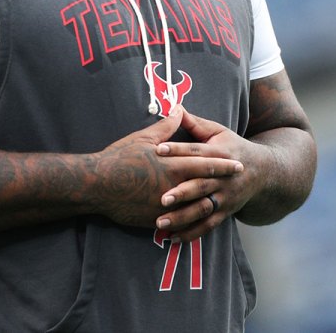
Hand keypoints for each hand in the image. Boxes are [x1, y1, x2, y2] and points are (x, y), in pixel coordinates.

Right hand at [93, 107, 243, 227]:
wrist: (96, 185)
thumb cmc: (119, 158)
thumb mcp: (143, 138)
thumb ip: (166, 127)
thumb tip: (178, 111)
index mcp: (172, 165)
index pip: (205, 163)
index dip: (223, 164)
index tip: (239, 164)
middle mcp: (173, 186)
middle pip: (206, 186)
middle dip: (223, 185)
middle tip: (239, 184)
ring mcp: (165, 206)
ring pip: (196, 208)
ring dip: (210, 205)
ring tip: (222, 203)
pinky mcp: (155, 219)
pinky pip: (178, 223)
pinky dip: (189, 223)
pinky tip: (197, 222)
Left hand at [153, 109, 264, 242]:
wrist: (264, 172)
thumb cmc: (234, 148)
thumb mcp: (219, 132)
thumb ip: (196, 124)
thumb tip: (176, 108)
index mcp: (221, 154)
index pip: (197, 152)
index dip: (178, 150)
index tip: (157, 150)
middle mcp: (224, 177)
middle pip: (202, 184)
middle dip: (182, 192)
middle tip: (161, 198)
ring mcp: (226, 197)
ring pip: (204, 208)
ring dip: (183, 217)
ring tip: (161, 222)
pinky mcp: (226, 212)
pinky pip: (208, 225)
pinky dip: (192, 233)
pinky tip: (174, 239)